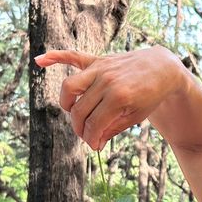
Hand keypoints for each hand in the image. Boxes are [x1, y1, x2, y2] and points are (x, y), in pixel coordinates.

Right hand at [34, 46, 183, 149]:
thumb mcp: (136, 116)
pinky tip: (39, 61)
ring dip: (67, 103)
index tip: (95, 146)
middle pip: (79, 109)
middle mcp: (107, 81)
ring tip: (76, 113)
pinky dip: (55, 56)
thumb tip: (94, 141)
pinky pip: (73, 56)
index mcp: (119, 97)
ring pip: (70, 87)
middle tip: (88, 134)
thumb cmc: (150, 95)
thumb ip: (112, 128)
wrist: (162, 68)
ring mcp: (101, 68)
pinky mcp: (98, 60)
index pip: (94, 124)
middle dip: (80, 127)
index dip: (91, 139)